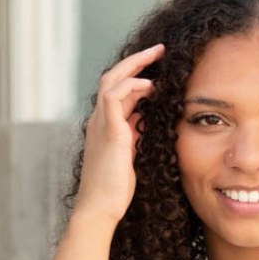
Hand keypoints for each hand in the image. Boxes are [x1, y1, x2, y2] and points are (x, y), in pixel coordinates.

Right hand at [74, 42, 164, 226]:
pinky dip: (132, 85)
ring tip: (158, 57)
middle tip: (159, 49)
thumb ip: (135, 137)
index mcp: (104, 126)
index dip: (137, 77)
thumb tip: (148, 121)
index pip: (118, 91)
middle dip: (137, 60)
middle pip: (113, 77)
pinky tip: (151, 87)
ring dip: (136, 65)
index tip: (157, 70)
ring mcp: (100, 124)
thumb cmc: (114, 190)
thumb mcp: (130, 157)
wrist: (100, 209)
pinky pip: (115, 95)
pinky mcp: (108, 131)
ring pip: (112, 79)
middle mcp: (99, 120)